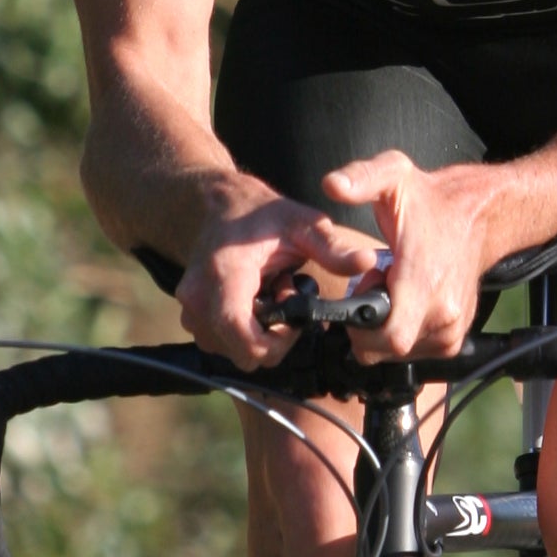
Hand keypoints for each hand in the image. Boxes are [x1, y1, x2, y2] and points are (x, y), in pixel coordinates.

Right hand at [176, 178, 383, 366]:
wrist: (222, 204)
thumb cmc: (262, 214)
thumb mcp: (303, 224)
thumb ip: (333, 248)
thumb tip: (366, 262)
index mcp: (225, 274)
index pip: (242, 336)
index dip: (274, 343)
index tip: (293, 320)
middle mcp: (198, 296)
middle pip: (240, 353)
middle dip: (270, 340)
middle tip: (285, 302)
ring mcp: (190, 308)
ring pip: (230, 352)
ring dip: (256, 336)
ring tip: (269, 298)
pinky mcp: (191, 315)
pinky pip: (220, 343)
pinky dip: (242, 332)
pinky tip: (255, 303)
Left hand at [321, 152, 494, 357]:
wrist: (480, 216)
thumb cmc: (432, 202)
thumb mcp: (393, 176)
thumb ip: (361, 178)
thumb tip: (332, 185)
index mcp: (425, 283)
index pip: (388, 338)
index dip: (363, 325)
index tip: (365, 290)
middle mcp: (444, 313)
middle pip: (386, 349)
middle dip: (369, 325)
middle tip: (375, 287)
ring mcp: (452, 329)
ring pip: (399, 354)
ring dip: (385, 328)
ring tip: (393, 290)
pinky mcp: (454, 338)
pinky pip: (416, 352)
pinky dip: (403, 333)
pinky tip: (406, 302)